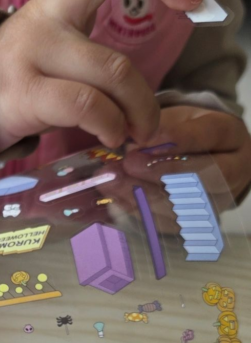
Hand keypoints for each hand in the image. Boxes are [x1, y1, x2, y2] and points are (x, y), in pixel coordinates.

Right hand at [0, 0, 204, 154]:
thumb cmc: (24, 77)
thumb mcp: (53, 38)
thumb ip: (93, 22)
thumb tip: (170, 14)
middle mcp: (44, 12)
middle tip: (191, 0)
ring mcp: (32, 52)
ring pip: (112, 67)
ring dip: (142, 103)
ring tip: (145, 126)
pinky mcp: (26, 95)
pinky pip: (87, 104)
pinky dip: (113, 123)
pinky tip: (116, 134)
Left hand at [102, 106, 250, 227]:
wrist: (200, 158)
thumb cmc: (187, 132)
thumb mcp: (178, 118)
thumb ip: (159, 127)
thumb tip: (132, 144)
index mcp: (230, 136)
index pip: (209, 136)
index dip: (177, 139)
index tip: (145, 139)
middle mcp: (232, 172)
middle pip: (202, 177)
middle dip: (161, 172)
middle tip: (128, 163)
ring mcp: (215, 202)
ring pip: (182, 205)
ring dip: (142, 196)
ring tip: (111, 182)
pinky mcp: (194, 224)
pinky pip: (165, 224)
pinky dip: (137, 213)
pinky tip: (113, 201)